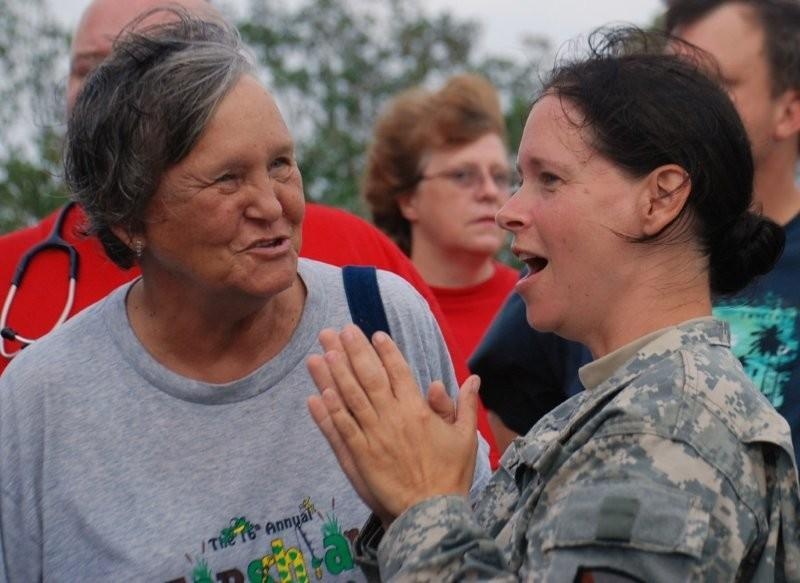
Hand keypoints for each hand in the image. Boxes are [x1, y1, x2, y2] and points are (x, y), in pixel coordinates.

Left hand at [306, 324, 479, 518]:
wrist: (431, 513)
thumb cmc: (451, 475)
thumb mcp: (465, 437)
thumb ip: (464, 405)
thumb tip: (472, 378)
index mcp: (418, 410)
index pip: (398, 372)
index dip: (385, 351)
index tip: (374, 334)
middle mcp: (393, 417)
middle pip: (369, 377)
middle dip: (354, 351)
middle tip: (340, 330)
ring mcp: (374, 436)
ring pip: (351, 398)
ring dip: (335, 373)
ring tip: (324, 351)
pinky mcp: (360, 456)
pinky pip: (341, 428)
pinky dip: (329, 410)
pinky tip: (318, 393)